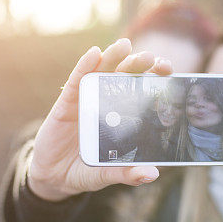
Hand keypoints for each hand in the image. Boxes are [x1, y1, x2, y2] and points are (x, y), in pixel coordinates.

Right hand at [27, 38, 172, 200]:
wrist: (55, 177)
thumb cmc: (86, 170)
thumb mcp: (108, 174)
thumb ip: (128, 173)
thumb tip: (153, 174)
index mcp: (122, 115)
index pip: (141, 90)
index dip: (153, 78)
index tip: (167, 69)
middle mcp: (106, 102)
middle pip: (124, 76)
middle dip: (137, 64)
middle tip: (149, 57)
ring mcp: (86, 100)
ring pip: (102, 72)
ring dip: (113, 57)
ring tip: (124, 45)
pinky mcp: (67, 103)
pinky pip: (77, 81)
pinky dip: (85, 66)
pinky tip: (94, 54)